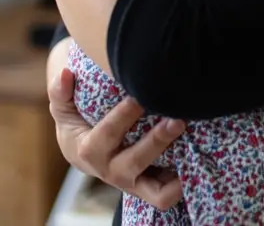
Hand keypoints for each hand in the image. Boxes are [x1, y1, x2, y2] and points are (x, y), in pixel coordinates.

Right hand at [49, 67, 184, 209]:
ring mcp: (133, 182)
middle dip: (156, 142)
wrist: (84, 150)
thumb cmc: (76, 122)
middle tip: (177, 119)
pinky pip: (166, 195)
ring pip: (155, 191)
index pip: (107, 135)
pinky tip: (198, 159)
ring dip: (176, 172)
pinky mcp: (149, 185)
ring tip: (194, 145)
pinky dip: (182, 184)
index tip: (139, 95)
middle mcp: (112, 171)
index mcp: (89, 151)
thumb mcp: (63, 107)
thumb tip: (66, 74)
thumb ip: (60, 91)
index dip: (123, 117)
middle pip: (134, 163)